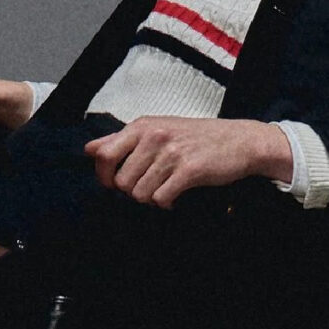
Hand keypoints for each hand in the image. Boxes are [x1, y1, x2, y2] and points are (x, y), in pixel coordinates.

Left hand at [83, 116, 290, 207]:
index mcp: (142, 126)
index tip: (115, 183)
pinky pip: (160, 199)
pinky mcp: (189, 170)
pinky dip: (167, 203)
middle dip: (133, 191)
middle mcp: (154, 136)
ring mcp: (171, 153)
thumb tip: (88, 149)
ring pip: (140, 194)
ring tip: (166, 188)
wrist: (239, 141)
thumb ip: (120, 140)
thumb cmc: (196, 137)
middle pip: (121, 182)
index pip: (103, 155)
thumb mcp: (156, 129)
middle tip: (151, 185)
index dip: (104, 176)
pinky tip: (176, 195)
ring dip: (152, 198)